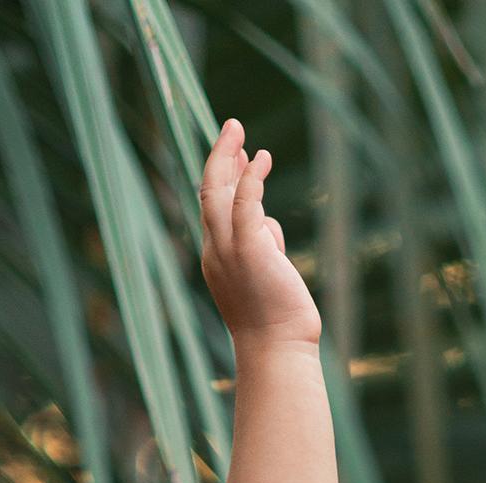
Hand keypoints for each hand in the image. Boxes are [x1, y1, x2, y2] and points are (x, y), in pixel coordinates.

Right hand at [198, 117, 320, 350]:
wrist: (277, 351)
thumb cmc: (277, 324)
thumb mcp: (267, 277)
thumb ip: (265, 248)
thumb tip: (269, 225)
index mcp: (217, 258)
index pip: (213, 208)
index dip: (222, 178)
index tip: (235, 156)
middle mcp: (216, 250)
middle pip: (208, 192)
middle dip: (218, 157)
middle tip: (232, 128)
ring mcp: (229, 250)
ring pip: (218, 192)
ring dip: (228, 157)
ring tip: (240, 132)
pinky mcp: (249, 250)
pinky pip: (245, 204)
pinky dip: (251, 179)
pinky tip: (260, 158)